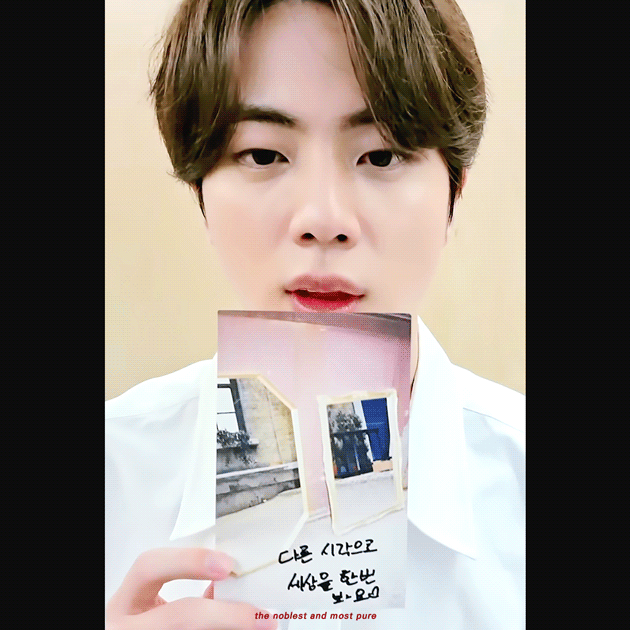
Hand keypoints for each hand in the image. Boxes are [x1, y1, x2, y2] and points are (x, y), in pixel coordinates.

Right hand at [106, 548, 277, 629]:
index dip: (189, 561)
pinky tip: (238, 629)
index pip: (150, 567)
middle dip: (225, 614)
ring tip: (259, 624)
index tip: (227, 565)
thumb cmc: (142, 621)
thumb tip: (231, 580)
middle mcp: (126, 627)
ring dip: (230, 627)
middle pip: (182, 615)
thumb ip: (185, 585)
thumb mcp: (151, 601)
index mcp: (125, 602)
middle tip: (261, 615)